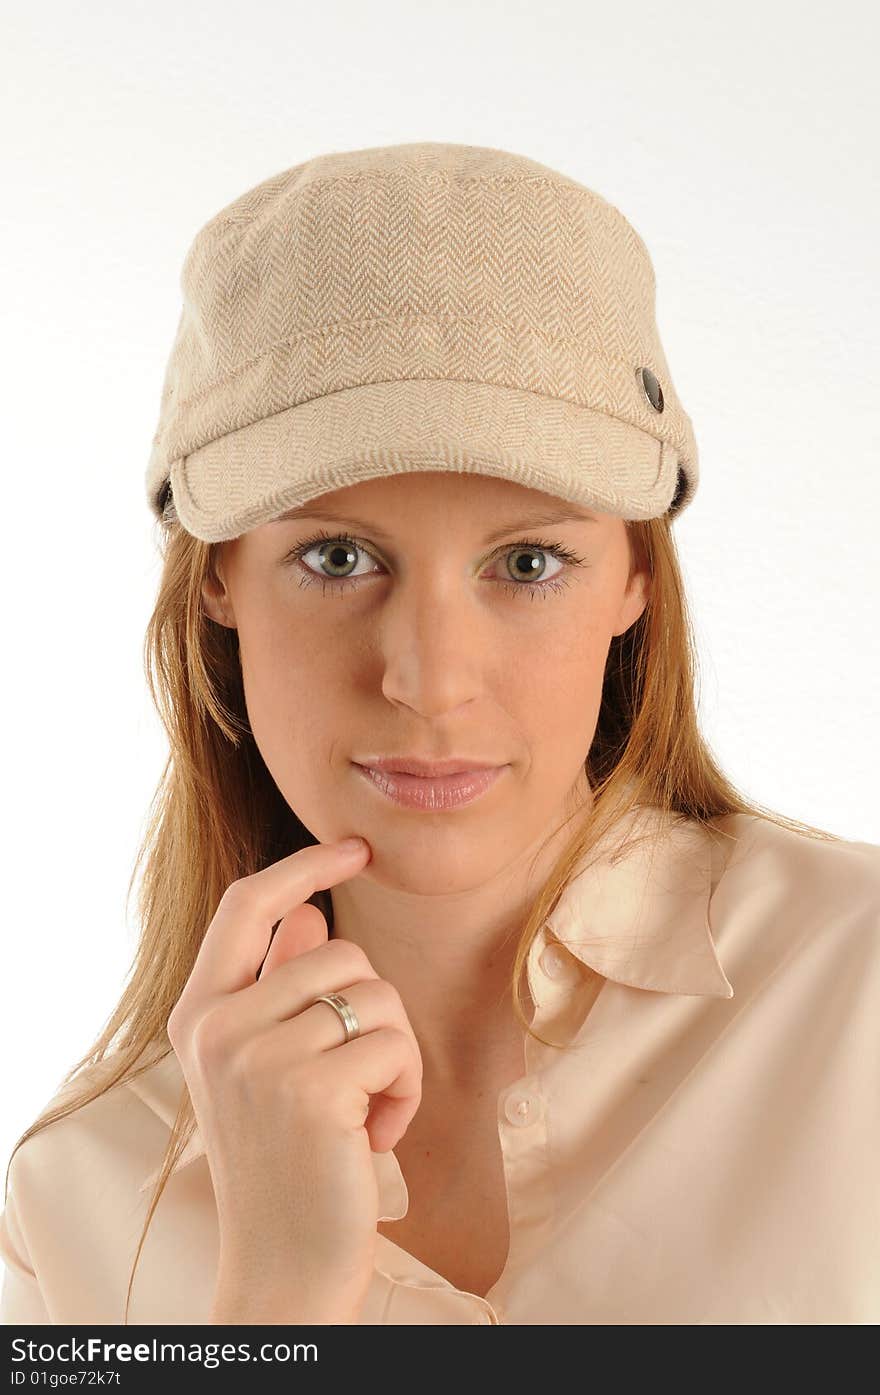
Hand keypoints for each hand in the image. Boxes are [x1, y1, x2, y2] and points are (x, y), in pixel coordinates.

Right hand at [166, 837, 422, 1324]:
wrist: (282, 1266)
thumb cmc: (285, 1163)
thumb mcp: (265, 1069)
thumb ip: (278, 988)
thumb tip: (308, 907)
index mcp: (199, 1014)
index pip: (245, 904)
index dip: (303, 866)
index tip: (352, 849)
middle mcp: (217, 1027)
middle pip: (339, 951)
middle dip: (374, 1012)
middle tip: (358, 1081)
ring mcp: (257, 1056)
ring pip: (376, 996)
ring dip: (395, 1054)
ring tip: (365, 1112)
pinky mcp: (309, 1089)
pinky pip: (395, 1045)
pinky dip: (406, 1091)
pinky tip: (376, 1138)